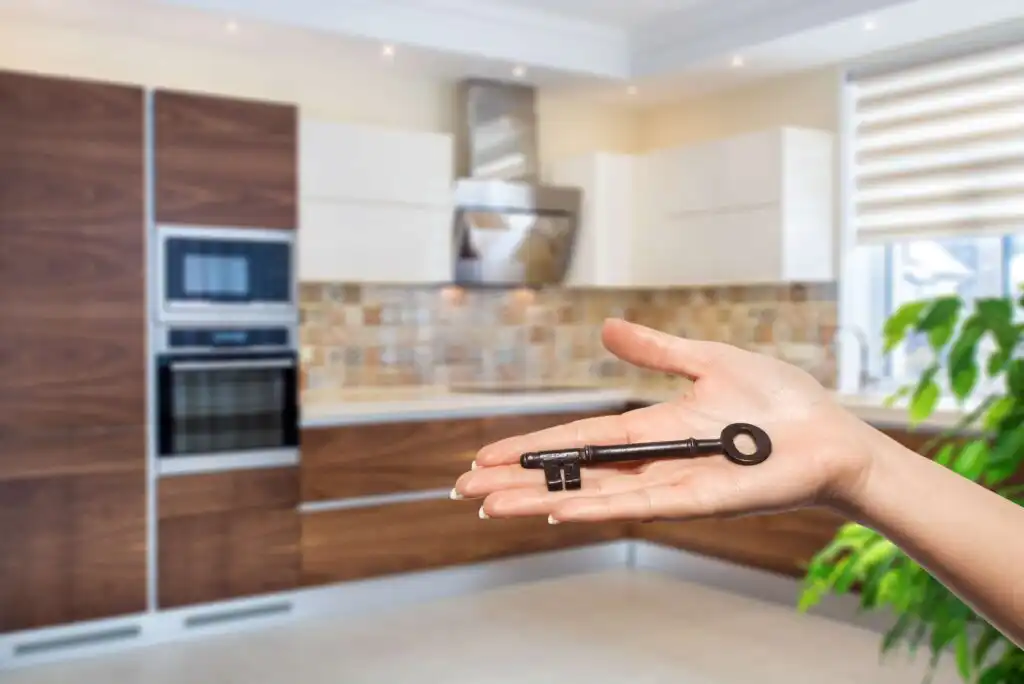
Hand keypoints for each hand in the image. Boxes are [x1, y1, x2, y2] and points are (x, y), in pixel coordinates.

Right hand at [452, 319, 879, 522]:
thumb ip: (655, 350)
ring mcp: (671, 482)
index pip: (574, 441)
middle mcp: (650, 461)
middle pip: (570, 473)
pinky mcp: (700, 498)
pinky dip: (597, 505)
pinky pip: (641, 504)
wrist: (830, 432)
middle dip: (516, 482)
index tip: (483, 457)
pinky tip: (557, 509)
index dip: (529, 448)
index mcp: (648, 429)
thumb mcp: (705, 361)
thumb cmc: (776, 399)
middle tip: (464, 490)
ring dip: (540, 500)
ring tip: (491, 506)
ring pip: (593, 494)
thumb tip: (606, 329)